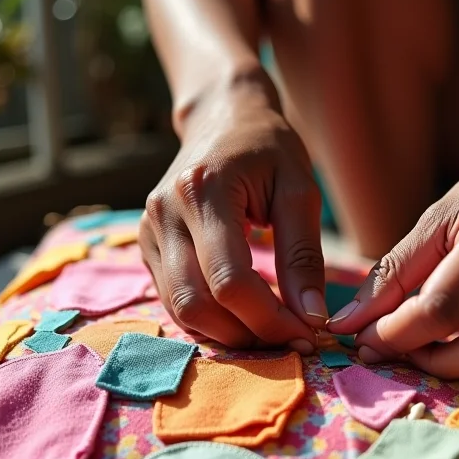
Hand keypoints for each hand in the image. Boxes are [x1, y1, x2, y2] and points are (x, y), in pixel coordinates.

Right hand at [140, 71, 327, 351]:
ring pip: (180, 310)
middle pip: (197, 305)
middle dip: (249, 335)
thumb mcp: (299, 190)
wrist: (222, 118)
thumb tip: (312, 316)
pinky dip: (211, 320)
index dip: (270, 319)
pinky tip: (246, 317)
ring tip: (273, 331)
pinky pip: (174, 300)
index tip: (309, 332)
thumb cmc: (268, 148)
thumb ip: (304, 255)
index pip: (230, 282)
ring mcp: (147, 231)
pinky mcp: (146, 245)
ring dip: (229, 334)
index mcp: (202, 192)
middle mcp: (163, 214)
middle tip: (292, 339)